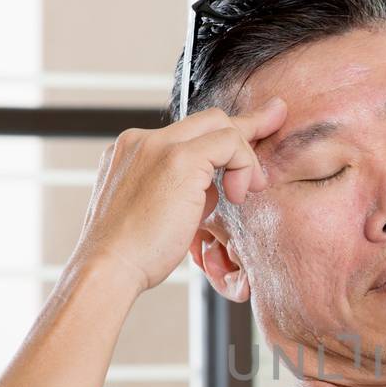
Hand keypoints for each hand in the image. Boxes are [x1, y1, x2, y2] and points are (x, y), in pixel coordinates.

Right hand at [70, 97, 287, 295]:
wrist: (108, 267)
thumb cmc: (132, 255)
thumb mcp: (156, 213)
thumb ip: (182, 191)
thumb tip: (213, 188)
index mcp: (132, 152)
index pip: (187, 132)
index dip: (224, 135)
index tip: (252, 131)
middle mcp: (141, 141)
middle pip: (207, 119)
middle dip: (247, 124)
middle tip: (277, 118)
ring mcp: (157, 145)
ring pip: (220, 125)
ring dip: (245, 157)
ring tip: (248, 191)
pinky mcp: (177, 159)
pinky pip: (228, 143)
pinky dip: (243, 165)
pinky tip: (238, 194)